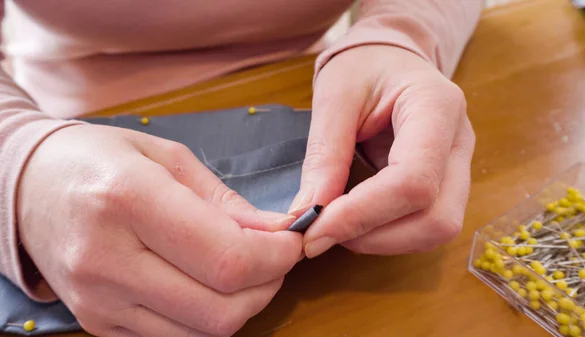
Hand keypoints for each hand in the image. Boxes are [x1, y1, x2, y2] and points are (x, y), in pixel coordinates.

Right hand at [17, 124, 302, 336]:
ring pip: (202, 332)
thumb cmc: (102, 160)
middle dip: (267, 286)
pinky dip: (206, 318)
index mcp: (129, 199)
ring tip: (243, 270)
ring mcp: (99, 300)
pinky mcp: (97, 324)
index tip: (292, 242)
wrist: (28, 188)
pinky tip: (207, 285)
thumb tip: (279, 233)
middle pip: (221, 308)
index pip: (227, 258)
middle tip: (275, 257)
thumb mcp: (167, 158)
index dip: (277, 257)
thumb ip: (226, 202)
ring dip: (241, 305)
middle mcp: (108, 259)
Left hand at [290, 45, 474, 256]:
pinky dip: (387, 234)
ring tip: (336, 225)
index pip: (413, 180)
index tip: (314, 229)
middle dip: (375, 237)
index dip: (362, 214)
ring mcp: (459, 166)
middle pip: (437, 218)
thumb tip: (308, 213)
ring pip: (437, 230)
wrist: (388, 59)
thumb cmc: (363, 67)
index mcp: (437, 107)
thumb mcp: (334, 97)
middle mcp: (459, 142)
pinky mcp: (446, 184)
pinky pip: (425, 225)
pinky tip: (355, 221)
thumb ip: (324, 154)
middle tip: (322, 232)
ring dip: (381, 241)